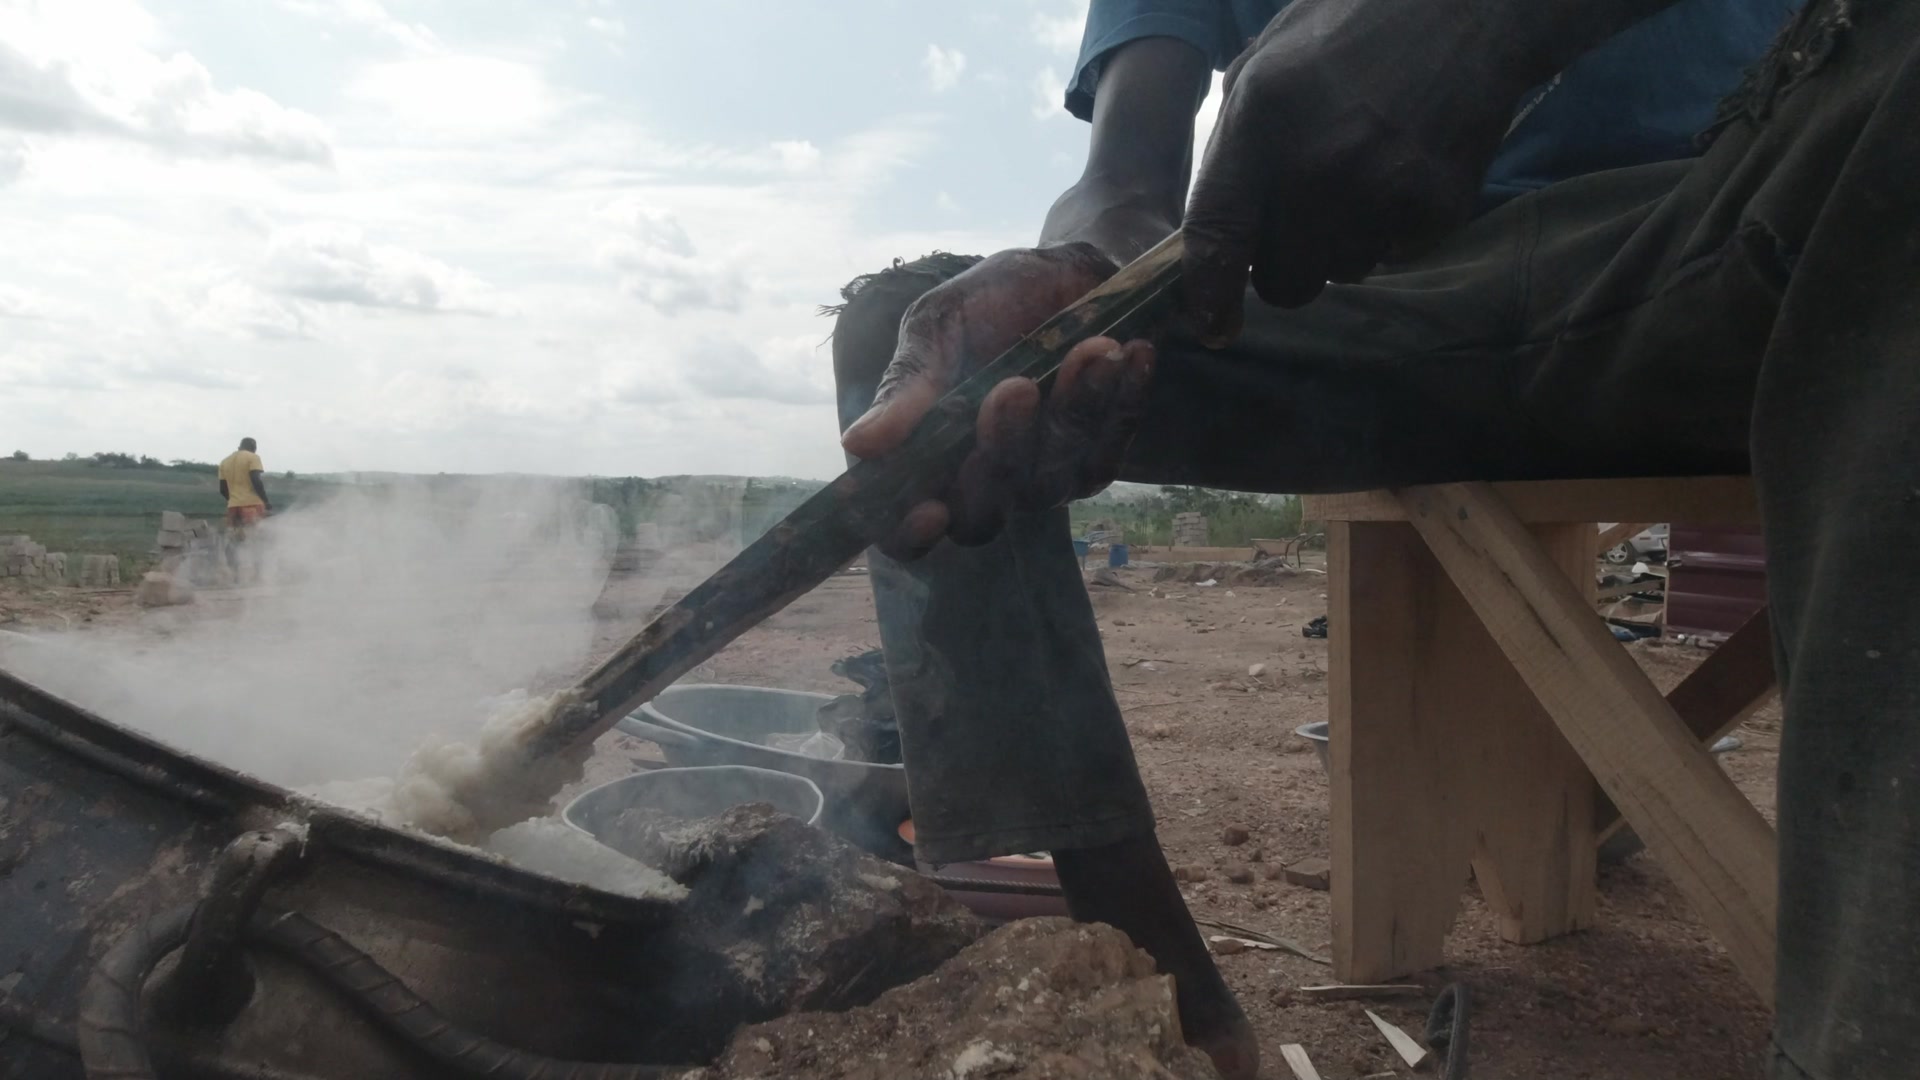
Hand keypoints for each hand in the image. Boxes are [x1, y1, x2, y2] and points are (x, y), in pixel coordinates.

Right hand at [840, 243, 1156, 557]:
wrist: (1065, 273)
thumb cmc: (989, 302)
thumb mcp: (938, 327)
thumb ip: (908, 384)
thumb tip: (857, 445)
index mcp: (924, 457)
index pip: (901, 531)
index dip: (910, 535)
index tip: (931, 508)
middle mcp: (979, 482)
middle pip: (982, 516)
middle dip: (1001, 452)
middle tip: (1017, 385)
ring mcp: (1038, 480)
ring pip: (1049, 482)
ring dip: (1071, 412)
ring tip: (1092, 347)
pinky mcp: (1091, 462)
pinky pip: (1106, 456)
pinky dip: (1121, 407)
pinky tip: (1131, 355)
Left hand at [1182, 0, 1536, 339]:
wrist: (1469, 9)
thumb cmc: (1353, 31)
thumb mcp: (1266, 63)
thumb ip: (1234, 148)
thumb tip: (1212, 233)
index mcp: (1262, 121)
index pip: (1218, 235)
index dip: (1209, 292)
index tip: (1211, 326)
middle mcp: (1318, 165)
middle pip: (1282, 281)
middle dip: (1286, 262)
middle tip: (1305, 216)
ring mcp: (1383, 191)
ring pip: (1340, 272)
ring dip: (1342, 242)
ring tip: (1364, 172)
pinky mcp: (1437, 208)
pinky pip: (1393, 255)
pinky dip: (1391, 229)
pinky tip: (1401, 171)